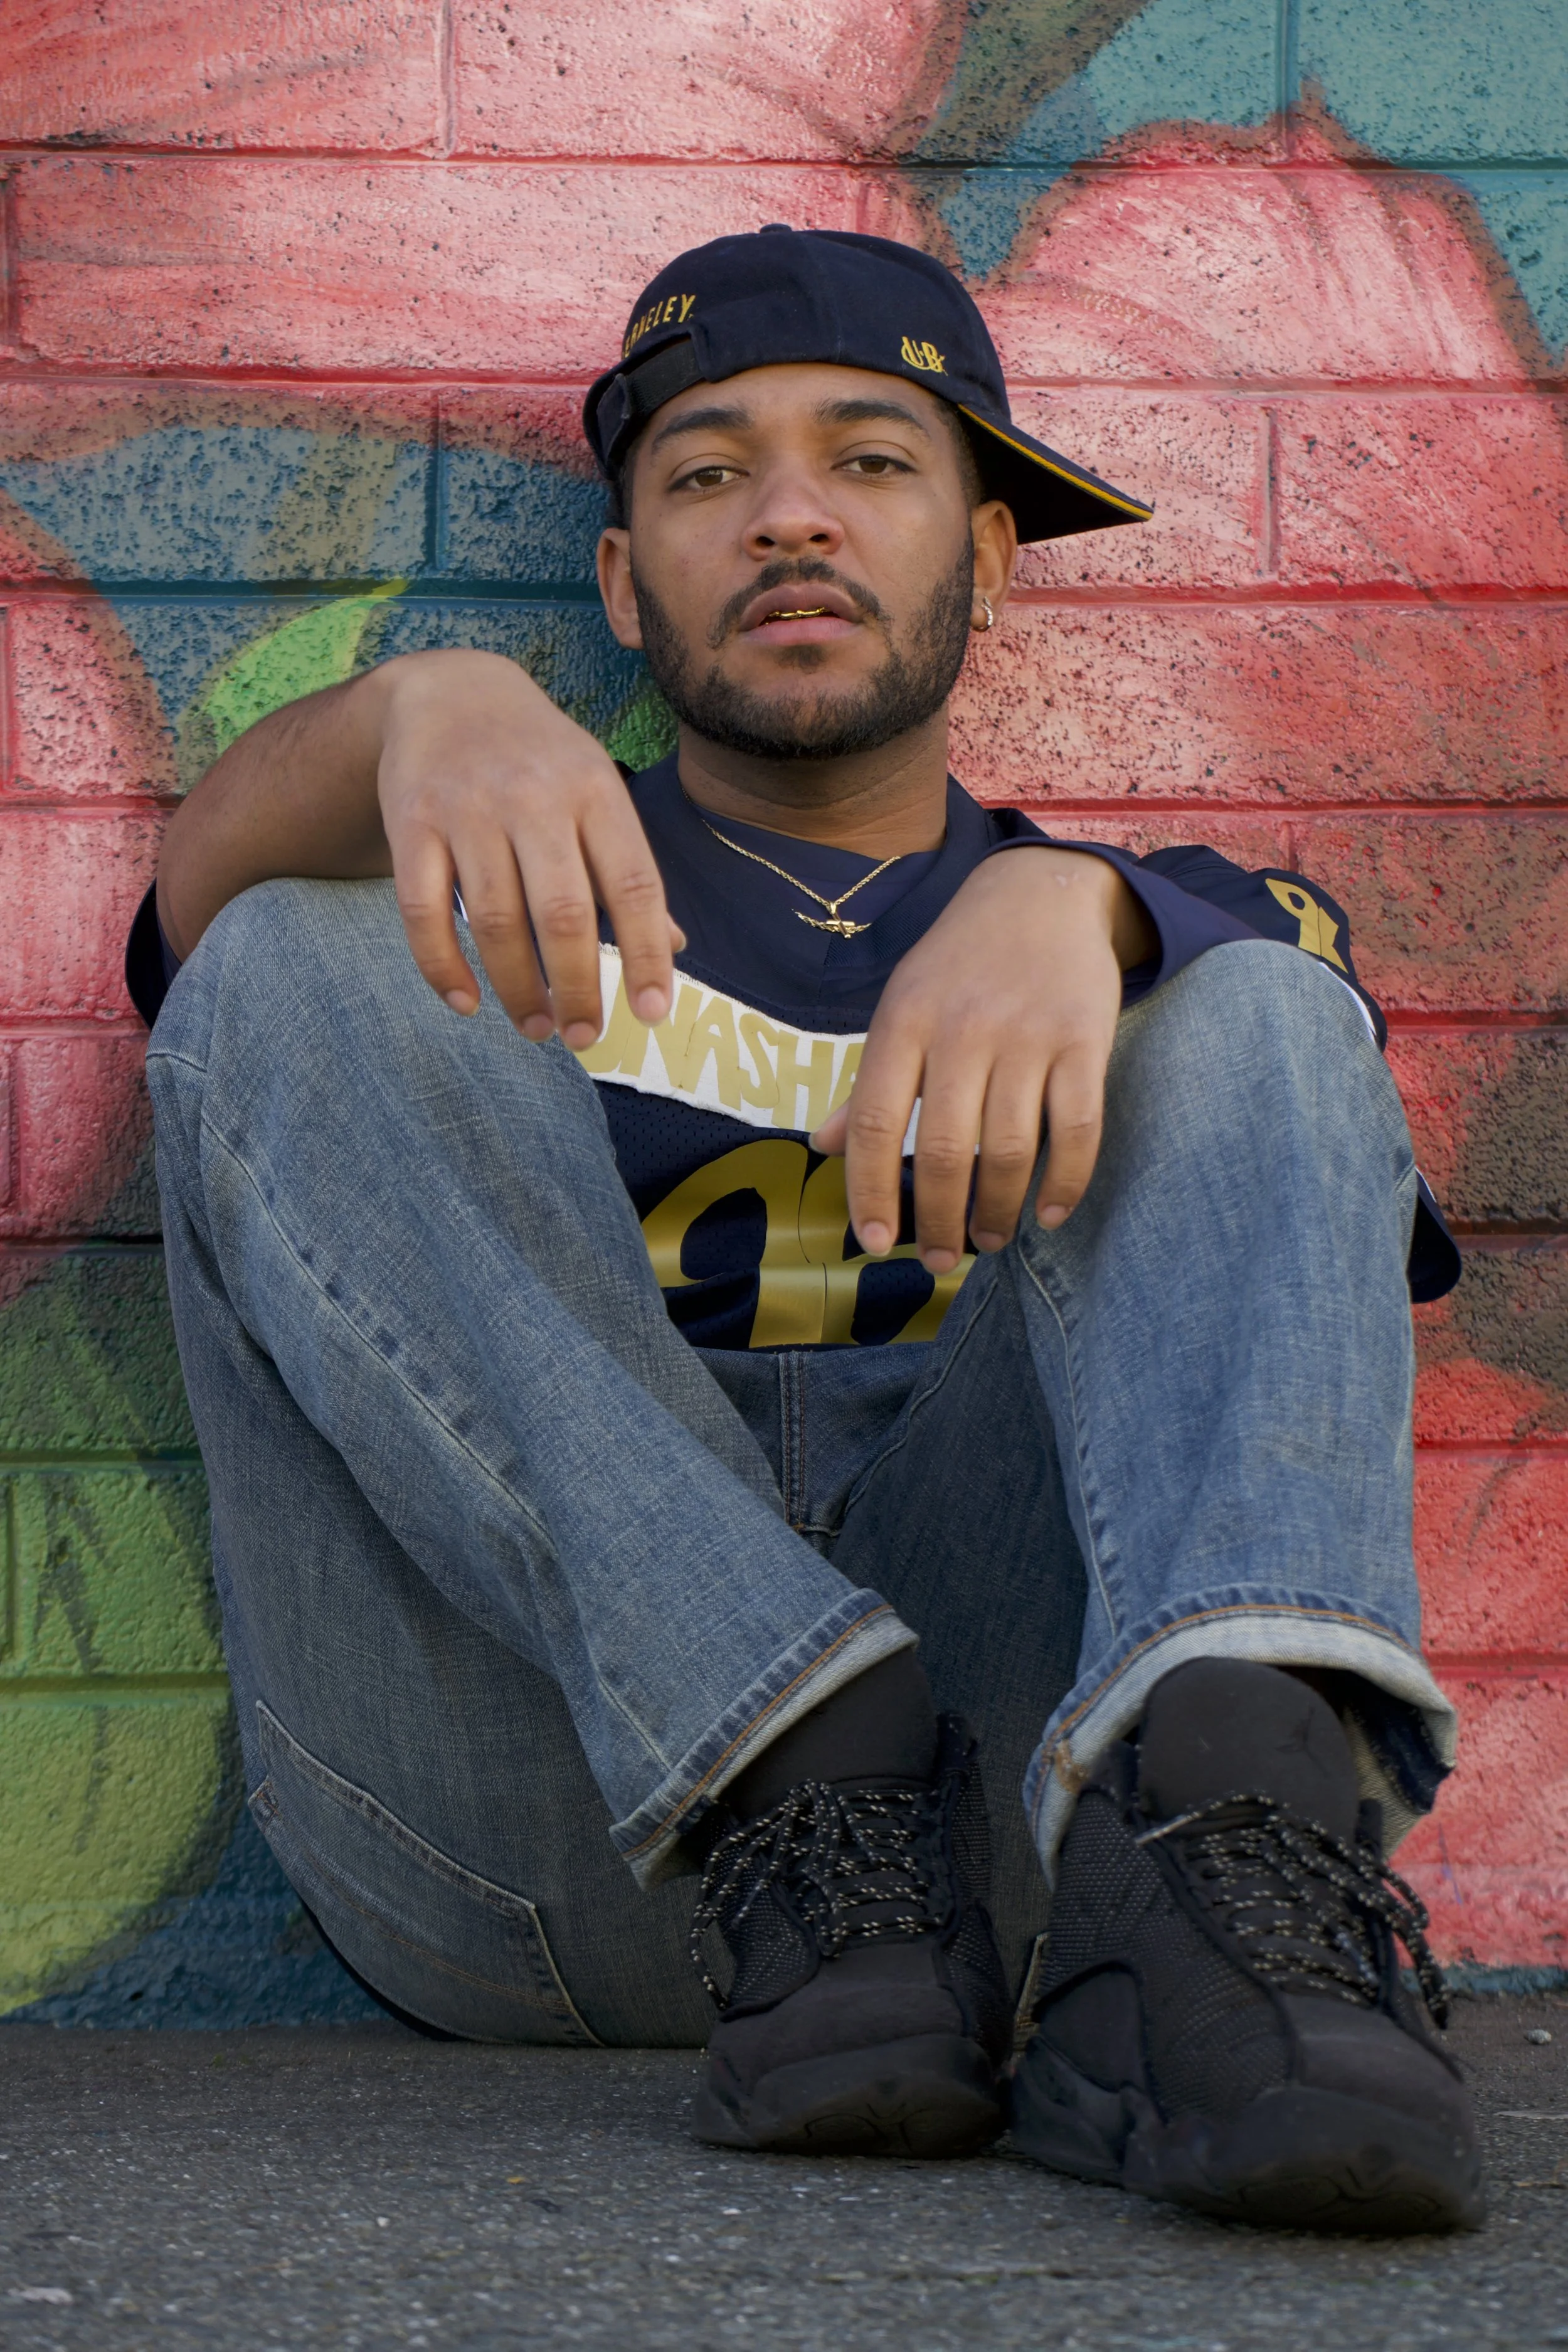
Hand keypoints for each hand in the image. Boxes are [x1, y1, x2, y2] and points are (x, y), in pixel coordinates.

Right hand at [376, 651, 682, 1043]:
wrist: (448, 690)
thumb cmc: (540, 759)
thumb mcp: (596, 793)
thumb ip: (628, 869)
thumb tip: (675, 948)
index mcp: (595, 790)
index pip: (633, 885)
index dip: (647, 955)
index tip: (654, 1014)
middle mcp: (534, 795)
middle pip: (563, 914)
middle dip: (577, 989)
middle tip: (583, 1037)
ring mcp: (468, 808)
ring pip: (495, 921)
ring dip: (516, 989)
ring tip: (535, 1027)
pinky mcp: (411, 822)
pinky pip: (424, 912)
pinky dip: (443, 968)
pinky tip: (466, 1002)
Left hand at [810, 848, 1154, 1268]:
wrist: (1043, 892)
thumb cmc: (960, 962)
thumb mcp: (902, 1005)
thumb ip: (867, 1081)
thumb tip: (823, 1146)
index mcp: (904, 1023)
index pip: (872, 1125)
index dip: (868, 1192)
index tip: (874, 1241)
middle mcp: (961, 1030)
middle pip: (941, 1151)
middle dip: (938, 1220)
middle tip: (940, 1258)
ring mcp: (1026, 1036)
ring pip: (1008, 1151)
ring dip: (997, 1212)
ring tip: (990, 1240)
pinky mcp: (1084, 1040)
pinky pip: (1076, 1130)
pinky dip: (1064, 1183)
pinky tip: (1049, 1214)